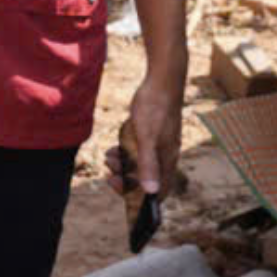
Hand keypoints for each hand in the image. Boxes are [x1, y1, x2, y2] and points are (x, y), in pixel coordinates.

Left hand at [116, 76, 183, 198]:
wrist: (162, 80)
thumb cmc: (155, 107)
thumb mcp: (146, 137)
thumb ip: (148, 165)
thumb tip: (152, 192)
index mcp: (167, 160)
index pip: (158, 192)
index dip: (137, 195)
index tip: (117, 185)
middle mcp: (166, 155)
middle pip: (146, 179)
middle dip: (125, 176)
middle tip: (109, 168)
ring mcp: (160, 144)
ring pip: (140, 164)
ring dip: (123, 164)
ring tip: (109, 156)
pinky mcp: (153, 134)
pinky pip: (139, 151)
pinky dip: (126, 151)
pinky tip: (116, 145)